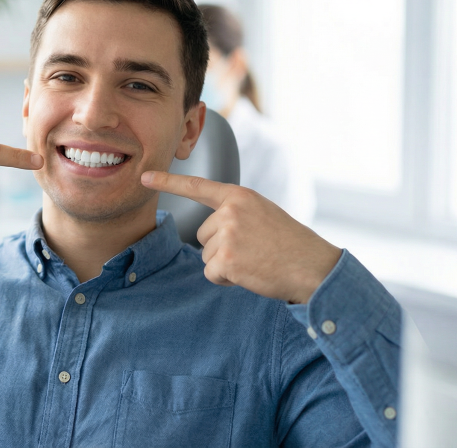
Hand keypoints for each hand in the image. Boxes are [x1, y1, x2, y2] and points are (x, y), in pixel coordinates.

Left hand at [141, 171, 339, 303]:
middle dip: (222, 247)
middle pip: (202, 234)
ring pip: (206, 255)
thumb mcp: (263, 214)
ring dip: (226, 264)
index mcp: (239, 197)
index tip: (144, 176)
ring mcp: (227, 235)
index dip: (168, 181)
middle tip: (254, 250)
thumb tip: (209, 230)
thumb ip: (235, 213)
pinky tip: (250, 273)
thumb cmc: (290, 244)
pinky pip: (211, 273)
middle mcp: (230, 212)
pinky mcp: (225, 259)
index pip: (197, 187)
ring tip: (255, 260)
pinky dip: (227, 279)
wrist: (312, 266)